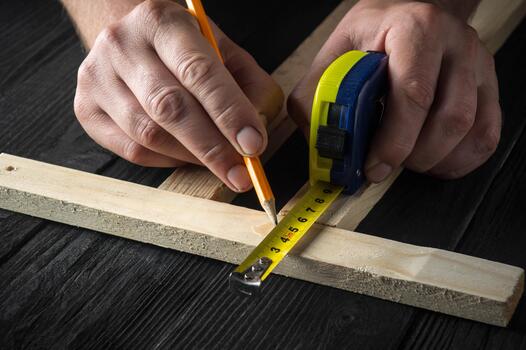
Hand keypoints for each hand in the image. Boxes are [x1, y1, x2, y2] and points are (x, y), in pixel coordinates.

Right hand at [73, 0, 282, 191]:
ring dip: (191, 157)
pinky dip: (167, 160)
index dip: (229, 112)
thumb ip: (248, 82)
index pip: (198, 71)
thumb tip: (258, 129)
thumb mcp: (221, 48)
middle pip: (169, 107)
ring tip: (219, 165)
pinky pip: (132, 149)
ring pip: (149, 134)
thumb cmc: (182, 47)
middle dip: (212, 147)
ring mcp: (97, 77)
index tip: (253, 144)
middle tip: (241, 174)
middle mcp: (121, 44)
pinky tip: (186, 156)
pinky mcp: (86, 108)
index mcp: (161, 21)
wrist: (129, 37)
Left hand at [288, 0, 500, 181]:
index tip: (374, 166)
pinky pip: (487, 135)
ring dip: (436, 160)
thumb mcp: (335, 54)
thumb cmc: (372, 36)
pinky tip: (433, 161)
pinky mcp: (489, 88)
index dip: (394, 140)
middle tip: (387, 165)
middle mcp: (456, 44)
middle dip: (415, 156)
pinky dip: (460, 160)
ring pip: (472, 131)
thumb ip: (318, 95)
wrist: (409, 14)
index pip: (414, 93)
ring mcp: (478, 66)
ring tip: (408, 161)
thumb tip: (317, 142)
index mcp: (415, 29)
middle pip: (450, 118)